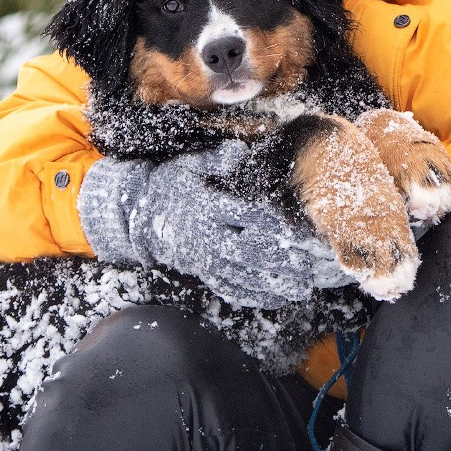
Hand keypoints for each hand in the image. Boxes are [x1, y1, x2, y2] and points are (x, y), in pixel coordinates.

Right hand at [76, 143, 350, 308]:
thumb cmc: (172, 184)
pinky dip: (254, 297)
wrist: (140, 214)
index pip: (247, 218)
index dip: (276, 226)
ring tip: (301, 289)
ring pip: (243, 277)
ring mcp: (204, 260)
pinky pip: (230, 289)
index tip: (298, 232)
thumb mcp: (189, 165)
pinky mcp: (203, 273)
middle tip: (310, 268)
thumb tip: (238, 150)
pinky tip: (276, 300)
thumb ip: (216, 159)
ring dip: (273, 285)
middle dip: (282, 262)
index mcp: (207, 207)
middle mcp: (206, 237)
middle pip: (250, 253)